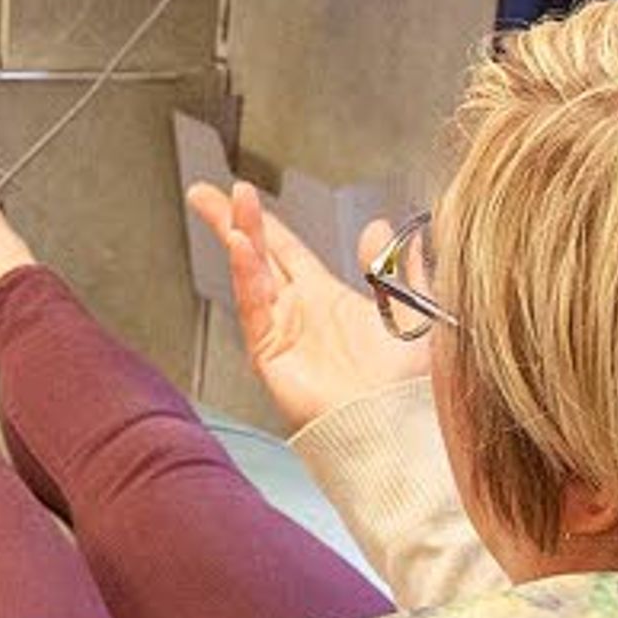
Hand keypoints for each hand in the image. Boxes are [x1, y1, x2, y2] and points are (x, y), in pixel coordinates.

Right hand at [184, 179, 429, 434]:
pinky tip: (241, 247)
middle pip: (255, 255)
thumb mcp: (413, 309)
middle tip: (205, 192)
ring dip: (240, 237)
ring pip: (251, 274)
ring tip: (229, 204)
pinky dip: (246, 275)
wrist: (397, 425)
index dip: (262, 222)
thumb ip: (396, 267)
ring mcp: (281, 332)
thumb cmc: (406, 384)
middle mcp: (297, 313)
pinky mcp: (271, 354)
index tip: (240, 194)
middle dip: (229, 222)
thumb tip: (382, 226)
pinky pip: (254, 307)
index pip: (285, 250)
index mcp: (327, 300)